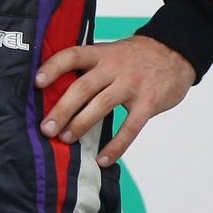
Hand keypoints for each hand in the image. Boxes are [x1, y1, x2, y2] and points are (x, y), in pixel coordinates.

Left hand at [35, 35, 195, 166]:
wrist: (176, 52)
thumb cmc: (135, 56)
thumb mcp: (110, 52)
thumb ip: (89, 67)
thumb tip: (56, 90)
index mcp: (100, 53)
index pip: (72, 55)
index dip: (53, 67)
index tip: (36, 82)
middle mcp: (114, 67)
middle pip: (83, 86)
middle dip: (62, 109)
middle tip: (46, 128)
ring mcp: (132, 84)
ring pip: (102, 105)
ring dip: (81, 124)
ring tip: (65, 139)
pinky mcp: (149, 102)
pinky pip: (130, 127)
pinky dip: (116, 145)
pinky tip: (103, 159)